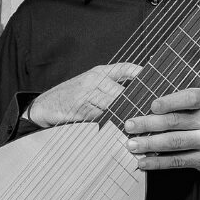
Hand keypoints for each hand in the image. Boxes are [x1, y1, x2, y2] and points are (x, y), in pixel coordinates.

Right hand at [26, 62, 143, 127]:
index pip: (124, 68)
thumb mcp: (89, 86)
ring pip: (114, 104)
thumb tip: (133, 98)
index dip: (141, 73)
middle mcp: (95, 80)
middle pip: (123, 91)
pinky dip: (113, 124)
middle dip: (138, 102)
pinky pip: (102, 117)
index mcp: (98, 72)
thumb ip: (109, 88)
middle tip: (154, 112)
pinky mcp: (82, 109)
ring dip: (128, 115)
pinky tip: (124, 131)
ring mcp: (88, 94)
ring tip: (143, 124)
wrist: (43, 106)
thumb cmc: (69, 98)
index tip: (155, 80)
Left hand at [123, 88, 199, 174]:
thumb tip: (145, 108)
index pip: (191, 99)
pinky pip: (177, 161)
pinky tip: (144, 162)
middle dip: (149, 124)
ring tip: (132, 144)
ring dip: (149, 144)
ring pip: (174, 142)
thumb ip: (179, 104)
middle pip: (175, 122)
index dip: (171, 102)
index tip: (153, 106)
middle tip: (130, 126)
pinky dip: (158, 162)